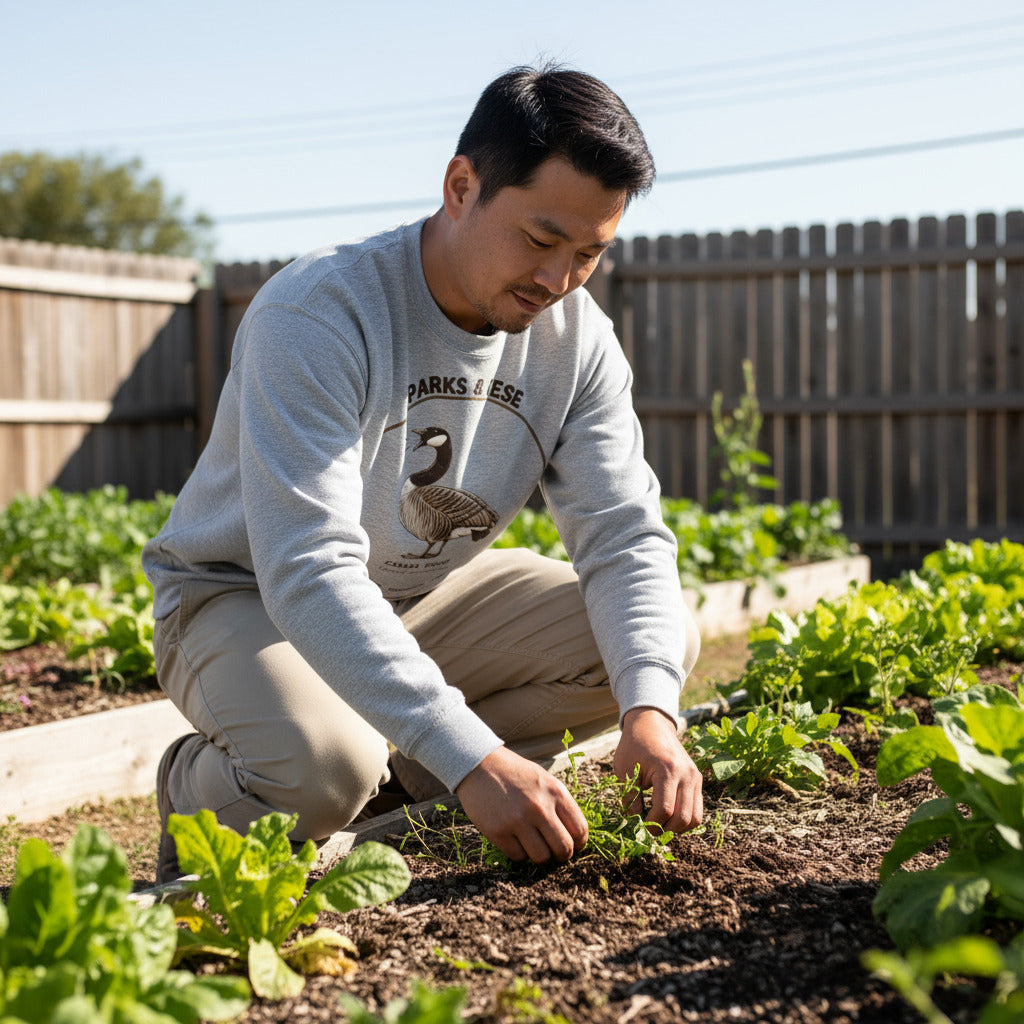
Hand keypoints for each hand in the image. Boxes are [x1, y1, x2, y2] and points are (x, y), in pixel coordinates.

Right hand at [456, 746, 587, 863]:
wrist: (479, 764)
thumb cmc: (515, 773)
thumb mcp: (544, 780)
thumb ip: (559, 804)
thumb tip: (575, 836)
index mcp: (555, 792)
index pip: (580, 830)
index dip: (579, 843)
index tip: (573, 844)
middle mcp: (539, 807)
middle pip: (564, 849)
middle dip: (562, 855)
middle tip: (554, 851)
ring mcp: (518, 820)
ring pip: (541, 857)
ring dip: (539, 855)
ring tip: (533, 844)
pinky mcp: (498, 832)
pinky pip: (518, 857)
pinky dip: (519, 852)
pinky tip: (515, 839)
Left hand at [613, 707, 703, 833]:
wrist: (651, 724)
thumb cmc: (634, 745)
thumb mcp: (625, 769)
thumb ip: (630, 797)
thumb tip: (634, 823)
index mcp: (667, 769)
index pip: (665, 809)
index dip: (651, 824)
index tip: (639, 827)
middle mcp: (686, 774)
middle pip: (683, 818)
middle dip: (665, 830)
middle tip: (649, 829)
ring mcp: (695, 777)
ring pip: (695, 818)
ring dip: (677, 828)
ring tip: (660, 824)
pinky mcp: (697, 780)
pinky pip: (698, 810)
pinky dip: (685, 819)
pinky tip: (668, 817)